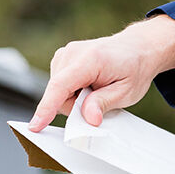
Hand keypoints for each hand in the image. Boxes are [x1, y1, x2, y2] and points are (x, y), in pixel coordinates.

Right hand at [28, 14, 174, 130]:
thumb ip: (104, 104)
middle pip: (58, 94)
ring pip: (58, 91)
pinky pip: (60, 85)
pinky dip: (73, 91)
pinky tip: (90, 84)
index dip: (47, 108)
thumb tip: (88, 119)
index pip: (60, 86)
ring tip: (97, 88)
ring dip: (75, 98)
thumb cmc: (134, 67)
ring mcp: (65, 53)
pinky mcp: (62, 58)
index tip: (36, 125)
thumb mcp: (127, 92)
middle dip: (75, 105)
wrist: (139, 48)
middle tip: (100, 99)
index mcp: (90, 59)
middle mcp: (73, 53)